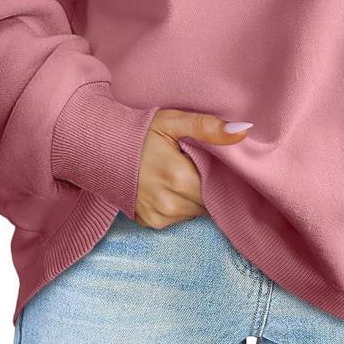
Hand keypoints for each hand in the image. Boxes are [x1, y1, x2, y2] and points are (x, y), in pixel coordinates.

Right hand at [134, 110, 252, 227]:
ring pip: (195, 211)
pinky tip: (171, 186)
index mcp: (179, 178)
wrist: (101, 147)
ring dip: (195, 196)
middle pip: (208, 202)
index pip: (220, 187)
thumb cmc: (139, 132)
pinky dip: (180, 204)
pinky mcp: (149, 222)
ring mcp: (158, 216)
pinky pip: (178, 217)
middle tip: (202, 165)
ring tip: (185, 173)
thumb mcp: (173, 121)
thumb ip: (208, 127)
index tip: (220, 164)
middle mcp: (169, 203)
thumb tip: (243, 132)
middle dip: (210, 186)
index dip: (223, 176)